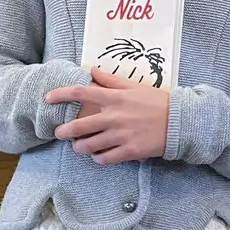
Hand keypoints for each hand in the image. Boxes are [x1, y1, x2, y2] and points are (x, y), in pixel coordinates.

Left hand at [45, 68, 170, 164]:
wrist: (179, 122)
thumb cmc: (157, 101)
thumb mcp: (134, 86)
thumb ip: (111, 80)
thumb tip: (91, 70)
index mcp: (114, 98)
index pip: (81, 93)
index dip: (61, 95)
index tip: (49, 99)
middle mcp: (114, 117)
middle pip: (78, 126)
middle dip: (64, 131)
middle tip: (60, 132)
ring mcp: (121, 135)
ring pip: (88, 145)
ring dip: (79, 147)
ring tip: (79, 146)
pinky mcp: (129, 151)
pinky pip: (104, 158)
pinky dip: (98, 158)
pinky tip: (98, 155)